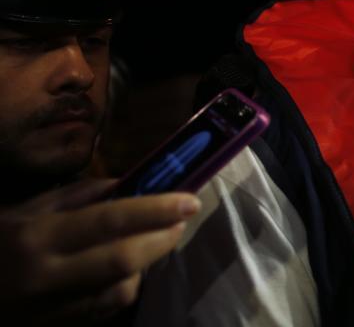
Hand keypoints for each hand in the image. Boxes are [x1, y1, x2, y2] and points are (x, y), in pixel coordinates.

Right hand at [0, 179, 199, 324]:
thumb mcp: (24, 209)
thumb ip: (79, 196)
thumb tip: (129, 183)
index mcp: (38, 237)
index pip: (109, 221)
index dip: (155, 210)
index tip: (189, 199)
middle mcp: (48, 276)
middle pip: (124, 259)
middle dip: (162, 237)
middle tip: (182, 218)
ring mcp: (53, 309)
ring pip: (121, 290)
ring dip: (146, 264)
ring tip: (155, 240)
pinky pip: (105, 310)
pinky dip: (125, 286)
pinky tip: (128, 268)